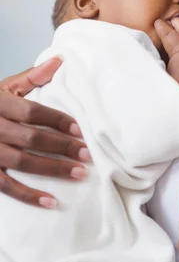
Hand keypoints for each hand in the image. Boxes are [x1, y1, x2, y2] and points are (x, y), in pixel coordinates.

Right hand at [0, 58, 90, 208]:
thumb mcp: (4, 86)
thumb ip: (31, 77)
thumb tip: (60, 60)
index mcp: (0, 103)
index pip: (32, 112)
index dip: (58, 120)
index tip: (81, 129)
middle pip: (31, 137)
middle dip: (62, 146)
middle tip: (88, 154)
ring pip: (22, 162)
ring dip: (52, 169)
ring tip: (79, 173)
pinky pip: (6, 186)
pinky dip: (28, 195)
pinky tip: (51, 201)